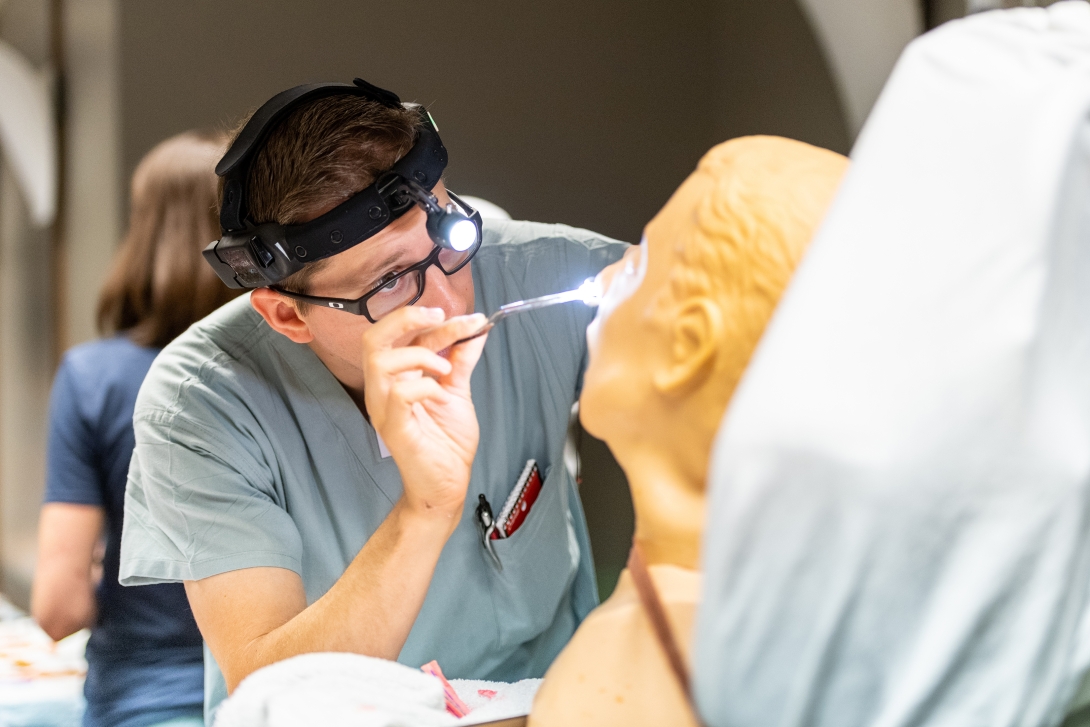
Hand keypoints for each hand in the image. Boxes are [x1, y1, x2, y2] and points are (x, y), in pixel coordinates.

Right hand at [361, 307, 488, 529]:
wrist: (448, 484)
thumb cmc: (447, 442)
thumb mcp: (458, 392)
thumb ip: (462, 360)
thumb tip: (475, 329)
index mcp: (395, 377)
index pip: (402, 335)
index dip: (435, 321)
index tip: (471, 320)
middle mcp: (383, 389)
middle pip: (373, 339)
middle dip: (406, 319)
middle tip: (440, 318)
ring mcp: (385, 409)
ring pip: (380, 361)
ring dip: (419, 355)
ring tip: (446, 369)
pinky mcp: (394, 428)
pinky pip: (398, 395)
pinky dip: (425, 386)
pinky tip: (442, 395)